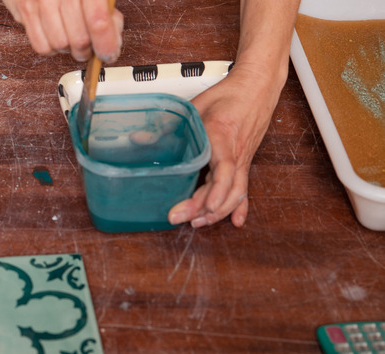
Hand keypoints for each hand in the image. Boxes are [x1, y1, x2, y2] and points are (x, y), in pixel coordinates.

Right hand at [3, 0, 123, 61]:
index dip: (106, 44)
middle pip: (78, 39)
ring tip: (73, 36)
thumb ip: (107, 7)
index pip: (98, 21)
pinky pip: (40, 44)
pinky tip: (57, 34)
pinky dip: (52, 47)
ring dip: (70, 48)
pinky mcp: (22, 7)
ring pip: (59, 45)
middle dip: (89, 49)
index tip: (109, 53)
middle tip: (92, 46)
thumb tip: (112, 38)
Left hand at [168, 63, 285, 227]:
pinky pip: (245, 189)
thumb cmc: (227, 96)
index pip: (224, 170)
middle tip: (179, 218)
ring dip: (219, 212)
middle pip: (226, 188)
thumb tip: (138, 139)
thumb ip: (166, 126)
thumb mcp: (193, 107)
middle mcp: (236, 153)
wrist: (257, 87)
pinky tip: (236, 221)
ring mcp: (243, 160)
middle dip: (204, 208)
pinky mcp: (245, 162)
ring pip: (236, 193)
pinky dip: (240, 207)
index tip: (206, 207)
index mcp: (222, 137)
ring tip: (197, 223)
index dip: (216, 191)